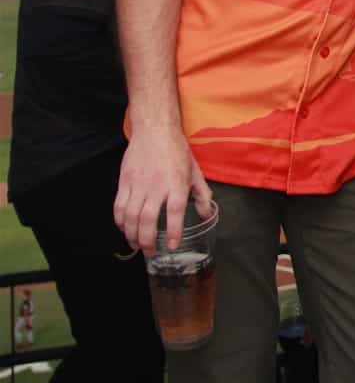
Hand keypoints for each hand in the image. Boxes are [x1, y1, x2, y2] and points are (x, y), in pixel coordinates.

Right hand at [114, 123, 211, 254]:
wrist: (154, 130)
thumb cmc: (177, 150)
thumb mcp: (195, 170)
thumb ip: (201, 193)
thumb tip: (207, 213)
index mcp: (177, 182)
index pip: (175, 211)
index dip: (173, 230)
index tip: (171, 245)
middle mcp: (157, 185)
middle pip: (148, 218)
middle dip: (147, 240)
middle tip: (150, 252)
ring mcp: (138, 184)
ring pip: (131, 216)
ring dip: (132, 234)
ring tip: (137, 245)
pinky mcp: (124, 181)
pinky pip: (119, 206)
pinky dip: (120, 221)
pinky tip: (125, 228)